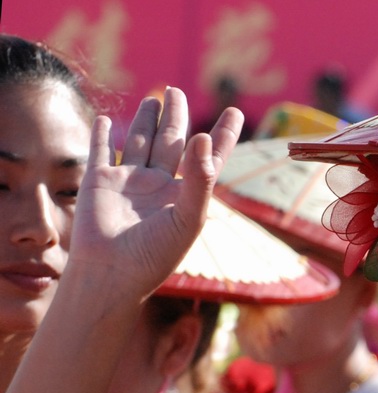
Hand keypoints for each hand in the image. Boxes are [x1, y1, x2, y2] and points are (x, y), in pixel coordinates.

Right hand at [68, 87, 242, 300]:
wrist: (112, 272)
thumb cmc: (156, 254)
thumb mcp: (189, 217)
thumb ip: (201, 179)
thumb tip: (204, 136)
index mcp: (185, 198)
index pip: (209, 160)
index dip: (223, 136)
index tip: (235, 112)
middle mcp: (159, 188)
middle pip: (171, 143)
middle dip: (177, 117)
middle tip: (178, 92)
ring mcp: (129, 184)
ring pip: (140, 142)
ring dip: (146, 120)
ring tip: (156, 98)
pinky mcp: (98, 182)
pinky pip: (100, 152)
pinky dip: (101, 135)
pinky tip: (105, 120)